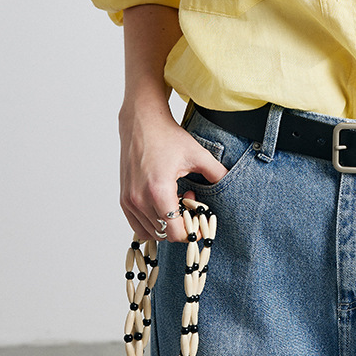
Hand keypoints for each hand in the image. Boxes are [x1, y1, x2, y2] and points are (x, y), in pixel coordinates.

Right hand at [119, 104, 225, 242]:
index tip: (198, 216)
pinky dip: (152, 222)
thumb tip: (231, 183)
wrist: (142, 123)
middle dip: (180, 223)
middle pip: (164, 233)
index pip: (175, 232)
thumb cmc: (167, 137)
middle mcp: (140, 199)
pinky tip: (161, 203)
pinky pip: (138, 226)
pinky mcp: (123, 199)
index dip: (190, 230)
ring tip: (174, 200)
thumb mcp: (197, 154)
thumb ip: (217, 173)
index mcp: (159, 191)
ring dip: (166, 223)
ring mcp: (129, 201)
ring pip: (151, 232)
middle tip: (188, 200)